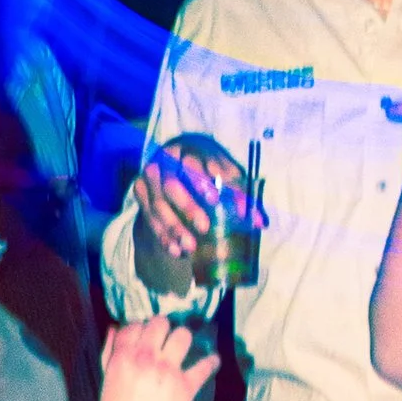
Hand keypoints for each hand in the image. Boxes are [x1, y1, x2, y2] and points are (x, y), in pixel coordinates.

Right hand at [95, 316, 215, 400]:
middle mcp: (146, 358)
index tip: (145, 334)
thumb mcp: (106, 380)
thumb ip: (110, 352)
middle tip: (164, 337)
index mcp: (123, 357)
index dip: (140, 327)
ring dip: (183, 338)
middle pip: (159, 323)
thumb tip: (114, 328)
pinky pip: (204, 366)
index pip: (133, 325)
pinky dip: (211, 362)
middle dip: (162, 327)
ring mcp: (168, 371)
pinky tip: (213, 360)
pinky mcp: (185, 387)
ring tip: (183, 346)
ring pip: (183, 336)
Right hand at [130, 132, 249, 292]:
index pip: (193, 162)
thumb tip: (261, 222)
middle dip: (187, 207)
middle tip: (204, 227)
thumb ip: (242, 196)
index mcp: (190, 150)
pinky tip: (176, 251)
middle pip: (172, 185)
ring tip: (190, 248)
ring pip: (158, 204)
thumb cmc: (210, 171)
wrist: (177, 165)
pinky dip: (162, 235)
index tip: (214, 198)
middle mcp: (165, 160)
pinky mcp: (141, 191)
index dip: (201, 180)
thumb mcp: (228, 176)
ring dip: (173, 227)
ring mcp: (150, 176)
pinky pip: (148, 216)